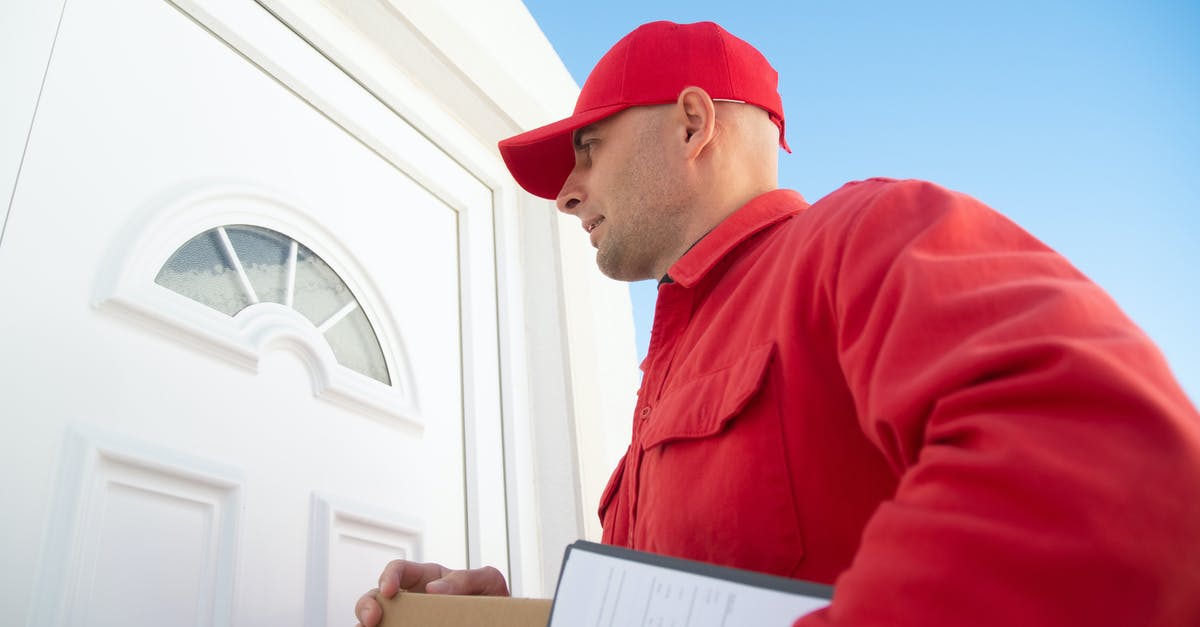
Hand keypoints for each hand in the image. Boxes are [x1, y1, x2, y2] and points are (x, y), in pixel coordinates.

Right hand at [353, 560, 509, 626]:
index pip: (398, 570)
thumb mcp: (488, 581)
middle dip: (367, 605)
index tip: (389, 590)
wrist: (500, 620)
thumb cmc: (492, 599)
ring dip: (366, 626)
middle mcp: (411, 599)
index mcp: (426, 578)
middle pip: (375, 597)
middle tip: (372, 619)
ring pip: (376, 622)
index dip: (388, 576)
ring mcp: (409, 620)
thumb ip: (466, 578)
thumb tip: (434, 589)